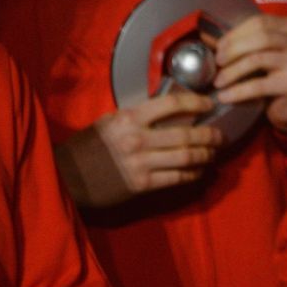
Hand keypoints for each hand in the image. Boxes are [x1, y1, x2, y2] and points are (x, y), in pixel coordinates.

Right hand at [54, 91, 225, 207]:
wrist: (67, 177)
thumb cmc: (89, 146)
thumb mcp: (111, 122)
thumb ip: (138, 116)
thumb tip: (171, 109)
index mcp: (129, 118)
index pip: (172, 104)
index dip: (196, 103)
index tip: (209, 104)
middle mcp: (137, 139)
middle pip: (186, 134)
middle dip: (209, 134)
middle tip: (220, 135)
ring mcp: (140, 163)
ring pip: (186, 157)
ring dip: (205, 155)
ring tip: (213, 153)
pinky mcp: (142, 184)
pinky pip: (177, 177)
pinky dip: (193, 173)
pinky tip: (199, 170)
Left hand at [212, 14, 286, 130]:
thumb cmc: (272, 74)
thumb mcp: (259, 53)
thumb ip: (240, 42)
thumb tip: (205, 35)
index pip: (260, 22)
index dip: (235, 33)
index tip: (218, 46)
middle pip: (261, 37)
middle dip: (233, 49)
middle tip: (217, 62)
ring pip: (258, 59)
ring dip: (232, 71)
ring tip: (218, 82)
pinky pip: (259, 85)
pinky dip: (237, 91)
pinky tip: (224, 96)